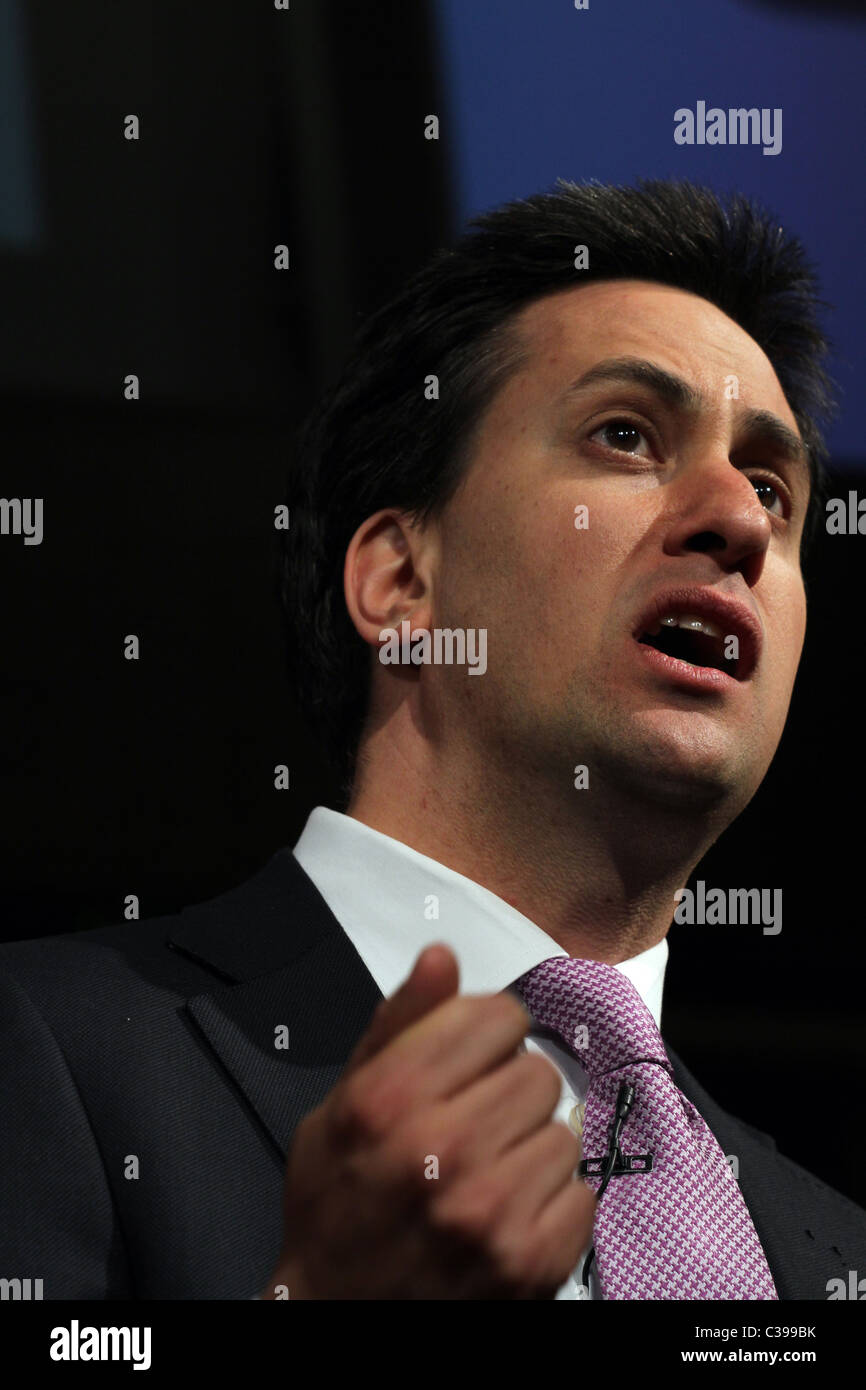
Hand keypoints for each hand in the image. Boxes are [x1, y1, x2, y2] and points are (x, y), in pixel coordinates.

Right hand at [260, 944, 593, 1298]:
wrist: (341, 1315)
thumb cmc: (338, 1203)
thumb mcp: (344, 1101)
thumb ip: (398, 1025)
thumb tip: (441, 956)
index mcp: (390, 1098)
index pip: (499, 1016)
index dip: (487, 1033)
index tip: (471, 1058)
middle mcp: (443, 1148)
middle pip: (538, 1072)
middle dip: (510, 1090)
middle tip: (474, 1124)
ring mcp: (490, 1210)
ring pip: (564, 1131)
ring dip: (532, 1146)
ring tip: (489, 1172)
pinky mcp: (529, 1262)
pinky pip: (582, 1193)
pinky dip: (554, 1201)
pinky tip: (509, 1212)